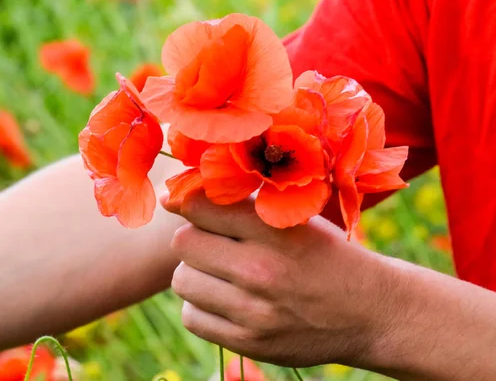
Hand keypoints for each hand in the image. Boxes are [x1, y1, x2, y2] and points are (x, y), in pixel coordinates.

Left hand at [162, 192, 400, 367]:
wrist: (370, 312)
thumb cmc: (327, 255)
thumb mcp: (296, 219)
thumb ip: (243, 205)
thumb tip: (173, 200)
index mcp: (274, 231)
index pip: (200, 207)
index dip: (186, 202)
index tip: (185, 204)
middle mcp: (261, 271)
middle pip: (183, 244)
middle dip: (194, 238)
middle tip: (214, 243)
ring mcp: (253, 312)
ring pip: (182, 280)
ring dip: (195, 273)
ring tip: (221, 273)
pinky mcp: (249, 343)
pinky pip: (191, 318)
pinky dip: (200, 307)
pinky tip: (225, 300)